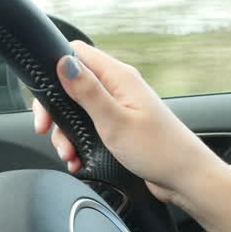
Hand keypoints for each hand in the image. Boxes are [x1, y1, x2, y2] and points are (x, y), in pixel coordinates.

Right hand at [32, 41, 225, 204]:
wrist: (186, 178)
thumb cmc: (160, 151)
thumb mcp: (115, 121)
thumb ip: (87, 92)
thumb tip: (63, 63)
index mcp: (119, 77)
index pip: (76, 53)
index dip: (54, 70)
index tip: (44, 101)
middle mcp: (119, 87)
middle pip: (72, 85)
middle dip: (57, 111)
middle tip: (49, 131)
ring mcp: (120, 107)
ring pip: (79, 110)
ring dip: (67, 132)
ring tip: (69, 154)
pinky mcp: (121, 126)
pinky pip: (90, 127)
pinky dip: (80, 142)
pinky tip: (79, 159)